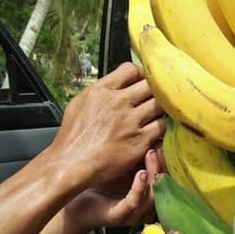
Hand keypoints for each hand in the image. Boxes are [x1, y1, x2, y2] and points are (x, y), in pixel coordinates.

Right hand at [49, 62, 166, 188]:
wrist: (73, 163)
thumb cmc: (74, 138)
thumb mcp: (80, 104)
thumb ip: (100, 92)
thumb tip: (116, 85)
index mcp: (101, 90)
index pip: (130, 70)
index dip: (140, 75)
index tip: (141, 84)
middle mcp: (118, 102)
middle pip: (150, 85)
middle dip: (154, 91)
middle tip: (153, 100)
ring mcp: (131, 121)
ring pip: (159, 104)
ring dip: (160, 109)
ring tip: (155, 115)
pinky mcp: (141, 140)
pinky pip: (162, 126)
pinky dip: (161, 127)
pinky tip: (155, 130)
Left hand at [62, 147, 164, 233]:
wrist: (72, 201)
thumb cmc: (97, 183)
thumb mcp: (120, 164)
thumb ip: (135, 154)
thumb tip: (148, 131)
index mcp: (147, 191)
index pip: (164, 175)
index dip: (166, 159)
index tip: (164, 139)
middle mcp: (144, 204)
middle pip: (163, 186)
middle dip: (162, 164)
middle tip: (159, 145)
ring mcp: (133, 212)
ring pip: (153, 195)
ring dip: (154, 173)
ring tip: (150, 155)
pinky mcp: (119, 216)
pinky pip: (134, 202)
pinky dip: (139, 188)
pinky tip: (140, 174)